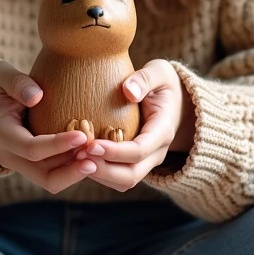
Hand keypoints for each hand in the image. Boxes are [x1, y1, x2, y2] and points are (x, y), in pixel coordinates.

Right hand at [0, 61, 97, 193]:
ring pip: (51, 180)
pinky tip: (91, 156)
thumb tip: (37, 96)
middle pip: (43, 175)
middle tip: (97, 156)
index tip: (82, 135)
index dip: (57, 144)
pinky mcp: (31, 164)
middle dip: (71, 169)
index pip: (31, 148)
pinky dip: (72, 169)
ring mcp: (20, 163)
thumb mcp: (1, 75)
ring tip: (98, 158)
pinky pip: (54, 174)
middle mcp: (9, 155)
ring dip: (74, 172)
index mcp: (2, 134)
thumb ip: (17, 83)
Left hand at [75, 59, 196, 192]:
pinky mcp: (136, 163)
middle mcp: (157, 152)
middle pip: (131, 174)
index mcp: (163, 131)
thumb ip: (145, 79)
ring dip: (99, 175)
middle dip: (103, 169)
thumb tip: (128, 91)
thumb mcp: (159, 73)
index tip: (91, 144)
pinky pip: (118, 178)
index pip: (139, 150)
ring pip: (124, 181)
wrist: (178, 102)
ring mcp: (147, 161)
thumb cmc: (163, 84)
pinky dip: (100, 174)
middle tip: (78, 155)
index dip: (115, 152)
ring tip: (75, 159)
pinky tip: (80, 160)